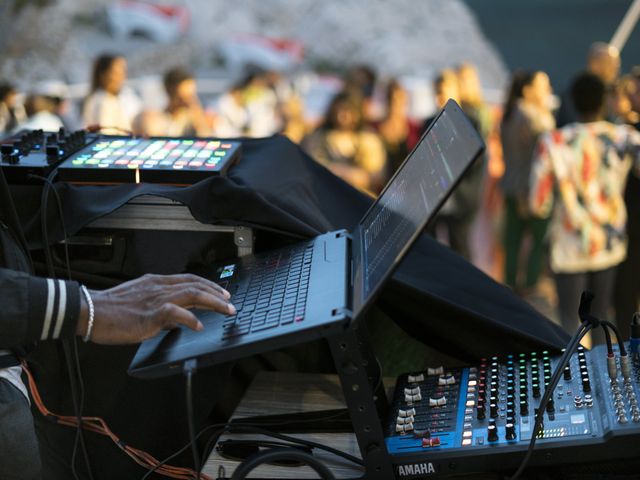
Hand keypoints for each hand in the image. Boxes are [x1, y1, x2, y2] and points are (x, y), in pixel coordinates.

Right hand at [76, 273, 234, 343]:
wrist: (89, 310)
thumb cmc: (110, 309)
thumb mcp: (141, 303)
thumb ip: (161, 310)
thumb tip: (179, 320)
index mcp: (156, 282)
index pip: (189, 279)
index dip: (209, 285)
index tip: (222, 292)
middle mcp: (159, 287)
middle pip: (196, 285)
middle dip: (217, 293)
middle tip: (231, 302)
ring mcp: (155, 298)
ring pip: (192, 294)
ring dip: (213, 302)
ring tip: (226, 310)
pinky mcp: (149, 313)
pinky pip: (175, 312)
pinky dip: (190, 319)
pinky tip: (199, 326)